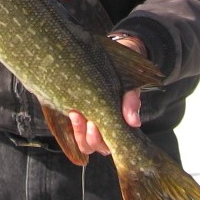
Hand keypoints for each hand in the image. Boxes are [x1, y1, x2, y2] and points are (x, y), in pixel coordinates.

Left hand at [69, 37, 144, 155]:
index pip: (108, 144)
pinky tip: (67, 109)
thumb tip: (133, 121)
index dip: (100, 140)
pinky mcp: (75, 108)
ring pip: (80, 139)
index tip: (95, 123)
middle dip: (87, 136)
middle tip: (83, 118)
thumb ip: (132, 101)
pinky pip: (69, 125)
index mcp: (116, 125)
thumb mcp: (130, 85)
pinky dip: (67, 121)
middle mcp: (101, 126)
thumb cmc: (125, 74)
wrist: (117, 54)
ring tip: (73, 113)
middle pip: (91, 145)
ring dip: (77, 130)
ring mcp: (88, 119)